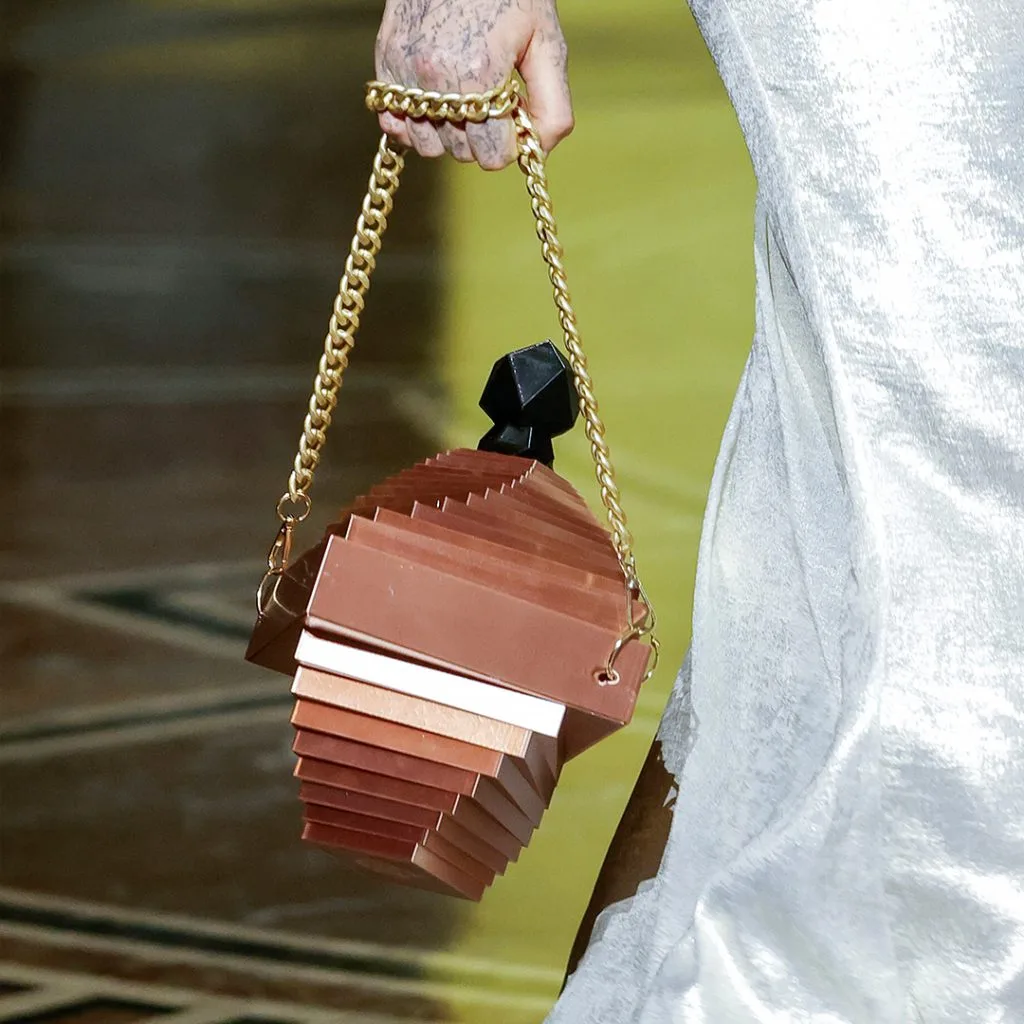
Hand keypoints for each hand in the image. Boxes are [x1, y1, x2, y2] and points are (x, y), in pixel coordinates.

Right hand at [374, 0, 573, 168]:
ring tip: (463, 97)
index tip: (512, 118)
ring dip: (449, 132)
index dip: (508, 144)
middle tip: (490, 100)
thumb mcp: (546, 42)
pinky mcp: (385, 61)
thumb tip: (539, 150)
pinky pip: (395, 125)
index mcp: (479, 73)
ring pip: (428, 145)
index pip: (493, 156)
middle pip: (462, 153)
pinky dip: (416, 122)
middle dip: (482, 136)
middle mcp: (436, 76)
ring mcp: (405, 70)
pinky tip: (435, 100)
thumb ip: (554, 105)